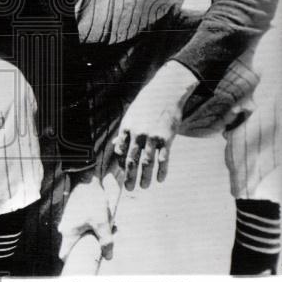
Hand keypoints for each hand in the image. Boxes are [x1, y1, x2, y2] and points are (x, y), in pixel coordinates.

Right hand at [57, 170, 120, 262]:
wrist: (87, 178)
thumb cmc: (92, 200)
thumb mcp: (102, 222)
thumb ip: (106, 240)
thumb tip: (108, 257)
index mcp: (68, 233)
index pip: (64, 255)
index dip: (72, 262)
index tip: (82, 265)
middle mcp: (66, 228)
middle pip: (78, 245)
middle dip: (93, 246)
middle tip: (106, 245)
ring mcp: (69, 220)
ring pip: (83, 233)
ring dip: (97, 234)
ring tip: (113, 228)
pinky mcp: (75, 213)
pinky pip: (85, 224)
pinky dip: (96, 225)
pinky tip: (109, 219)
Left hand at [112, 61, 198, 189]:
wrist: (166, 93)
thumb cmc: (147, 104)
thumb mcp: (131, 115)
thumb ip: (124, 132)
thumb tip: (115, 146)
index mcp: (126, 128)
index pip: (119, 151)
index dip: (120, 164)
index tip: (123, 173)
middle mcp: (138, 134)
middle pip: (131, 160)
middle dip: (129, 176)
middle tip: (129, 189)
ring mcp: (152, 137)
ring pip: (147, 163)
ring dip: (145, 177)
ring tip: (144, 187)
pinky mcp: (167, 138)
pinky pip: (163, 159)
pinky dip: (162, 171)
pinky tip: (160, 180)